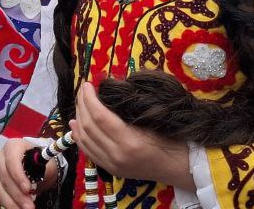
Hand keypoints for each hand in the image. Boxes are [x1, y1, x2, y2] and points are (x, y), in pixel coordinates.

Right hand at [0, 137, 50, 208]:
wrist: (35, 167)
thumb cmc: (40, 164)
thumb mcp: (44, 163)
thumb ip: (40, 167)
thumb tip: (34, 176)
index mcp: (12, 147)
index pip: (11, 160)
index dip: (18, 176)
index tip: (28, 189)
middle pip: (4, 177)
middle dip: (17, 195)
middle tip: (29, 207)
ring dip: (10, 203)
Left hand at [70, 82, 193, 189]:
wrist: (179, 167)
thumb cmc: (171, 139)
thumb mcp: (153, 120)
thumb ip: (127, 110)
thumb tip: (105, 93)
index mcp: (130, 141)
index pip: (100, 117)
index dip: (89, 98)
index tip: (87, 84)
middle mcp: (117, 155)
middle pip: (89, 127)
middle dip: (82, 105)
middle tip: (82, 90)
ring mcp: (112, 165)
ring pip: (85, 139)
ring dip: (78, 118)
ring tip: (79, 103)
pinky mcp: (110, 169)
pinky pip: (88, 151)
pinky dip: (79, 136)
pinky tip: (75, 124)